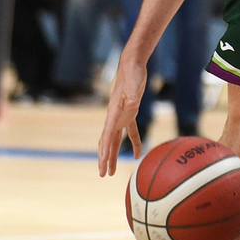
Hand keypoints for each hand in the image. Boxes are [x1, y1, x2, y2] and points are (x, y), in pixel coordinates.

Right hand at [97, 52, 146, 176]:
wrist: (132, 65)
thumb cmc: (132, 74)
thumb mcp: (134, 84)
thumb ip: (132, 95)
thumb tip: (132, 104)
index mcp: (114, 113)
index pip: (107, 137)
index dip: (105, 152)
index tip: (102, 165)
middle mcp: (114, 117)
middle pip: (107, 142)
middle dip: (105, 159)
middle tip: (103, 174)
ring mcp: (121, 116)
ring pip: (115, 140)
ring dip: (113, 154)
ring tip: (111, 170)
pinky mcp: (129, 113)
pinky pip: (130, 132)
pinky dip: (133, 143)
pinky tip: (137, 154)